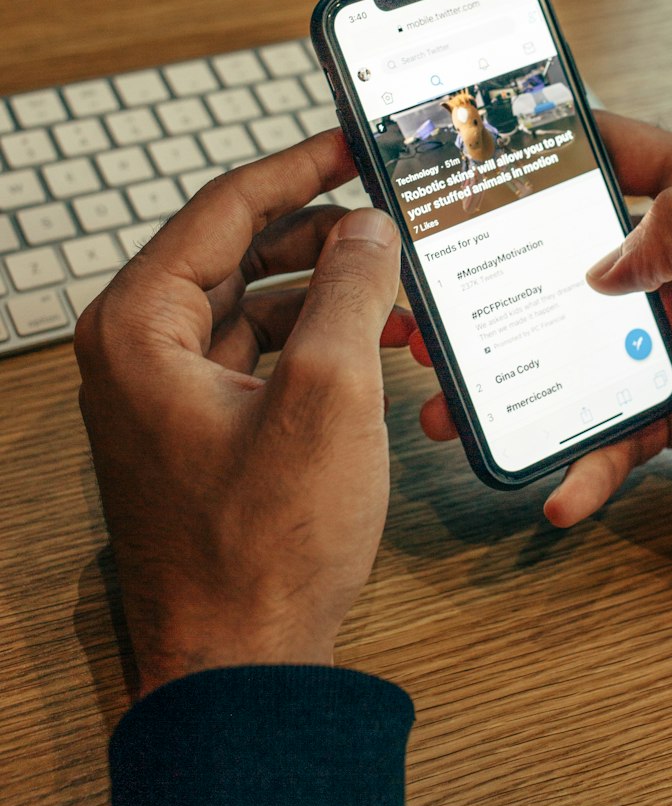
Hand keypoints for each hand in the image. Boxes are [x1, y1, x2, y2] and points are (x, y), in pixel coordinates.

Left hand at [76, 132, 412, 699]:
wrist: (242, 664)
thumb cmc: (267, 544)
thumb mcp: (331, 393)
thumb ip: (352, 288)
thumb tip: (370, 227)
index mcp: (139, 326)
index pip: (224, 208)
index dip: (299, 166)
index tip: (354, 141)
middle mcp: (138, 352)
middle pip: (239, 252)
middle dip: (322, 235)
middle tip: (392, 217)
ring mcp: (166, 395)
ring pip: (254, 304)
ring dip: (327, 292)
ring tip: (399, 289)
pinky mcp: (200, 430)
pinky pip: (260, 355)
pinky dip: (316, 342)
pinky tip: (375, 345)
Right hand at [416, 113, 671, 553]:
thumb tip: (607, 254)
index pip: (620, 154)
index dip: (552, 147)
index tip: (480, 158)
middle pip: (571, 260)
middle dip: (497, 282)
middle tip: (434, 304)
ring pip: (572, 349)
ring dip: (516, 379)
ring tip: (459, 406)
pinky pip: (611, 429)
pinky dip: (582, 460)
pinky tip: (562, 486)